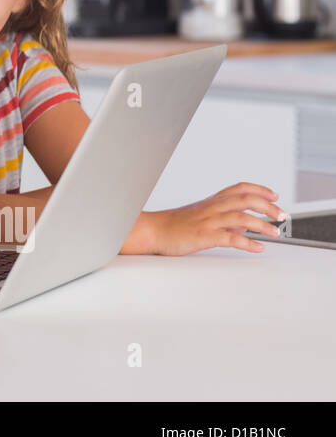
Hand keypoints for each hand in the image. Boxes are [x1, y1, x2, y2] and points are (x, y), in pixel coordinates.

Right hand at [145, 181, 285, 255]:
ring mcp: (209, 221)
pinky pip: (230, 238)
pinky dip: (247, 243)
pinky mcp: (204, 236)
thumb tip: (246, 224)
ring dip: (262, 224)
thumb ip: (226, 219)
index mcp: (212, 201)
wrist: (154, 230)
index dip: (260, 190)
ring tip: (275, 232)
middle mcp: (212, 208)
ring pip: (240, 217)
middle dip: (268, 206)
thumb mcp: (203, 216)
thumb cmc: (176, 224)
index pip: (240, 189)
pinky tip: (258, 248)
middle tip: (281, 214)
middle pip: (245, 199)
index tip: (274, 195)